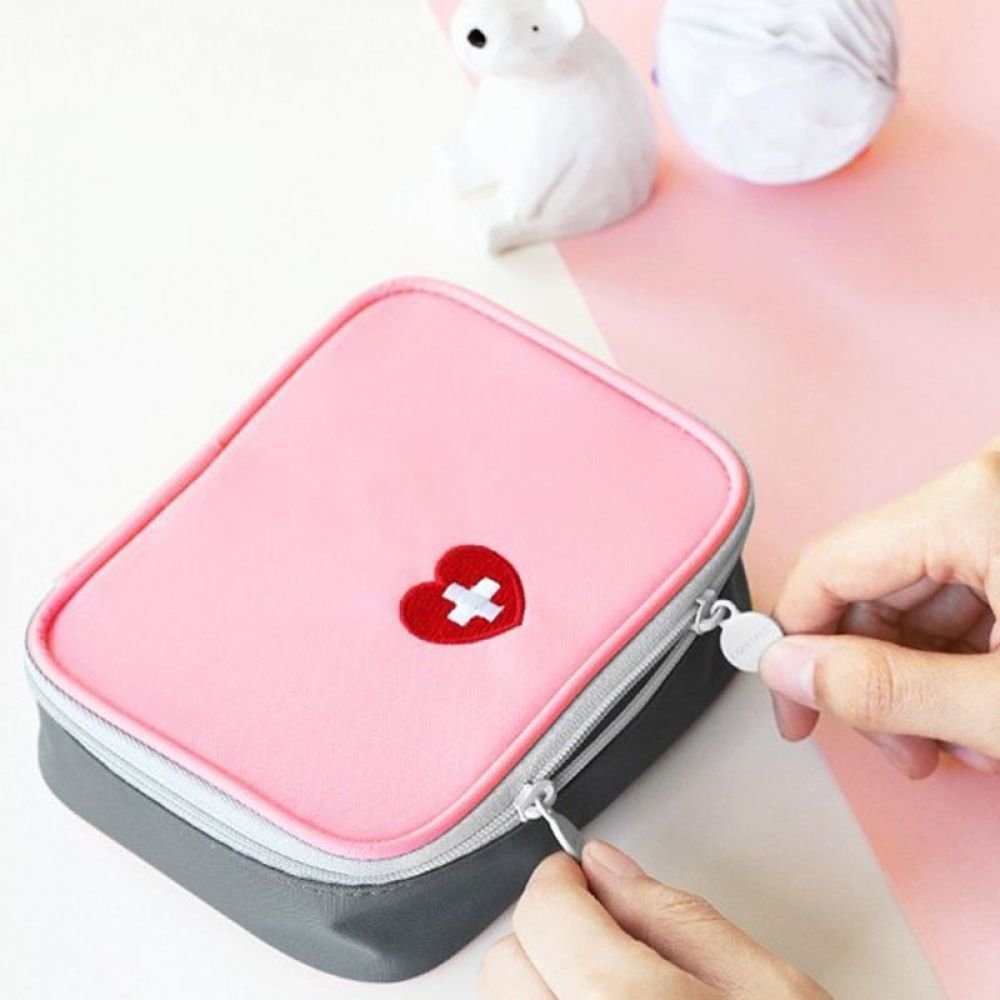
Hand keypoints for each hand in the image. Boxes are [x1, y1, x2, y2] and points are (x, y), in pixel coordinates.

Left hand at [479, 842, 829, 998]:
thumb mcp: (772, 991)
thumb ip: (677, 917)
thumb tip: (607, 867)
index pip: (541, 911)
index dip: (564, 883)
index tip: (584, 883)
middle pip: (506, 963)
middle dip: (550, 935)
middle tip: (606, 939)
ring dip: (544, 987)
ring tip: (610, 993)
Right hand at [761, 438, 999, 777]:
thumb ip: (886, 688)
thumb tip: (787, 668)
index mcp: (974, 504)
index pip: (829, 567)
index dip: (794, 645)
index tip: (793, 708)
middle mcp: (985, 489)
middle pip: (873, 586)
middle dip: (876, 678)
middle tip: (903, 747)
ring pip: (917, 596)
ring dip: (922, 677)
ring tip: (961, 740)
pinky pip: (965, 590)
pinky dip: (964, 655)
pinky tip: (982, 707)